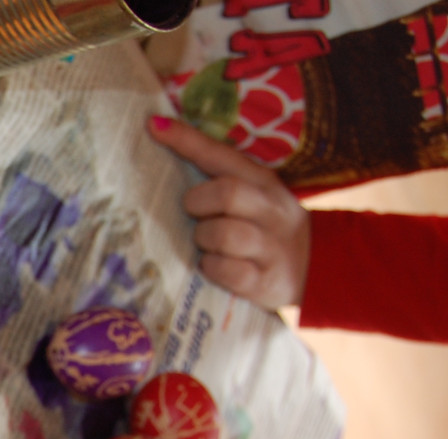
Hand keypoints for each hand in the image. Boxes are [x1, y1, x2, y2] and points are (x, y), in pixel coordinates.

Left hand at [147, 115, 310, 310]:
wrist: (315, 270)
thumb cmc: (263, 231)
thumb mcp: (252, 198)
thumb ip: (218, 179)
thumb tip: (164, 145)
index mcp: (263, 182)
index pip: (222, 155)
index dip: (188, 141)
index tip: (154, 127)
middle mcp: (271, 209)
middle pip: (227, 193)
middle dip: (198, 203)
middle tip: (195, 215)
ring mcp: (271, 246)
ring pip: (224, 234)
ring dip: (204, 240)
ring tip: (207, 245)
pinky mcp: (265, 280)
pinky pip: (227, 271)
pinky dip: (212, 269)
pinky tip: (213, 267)